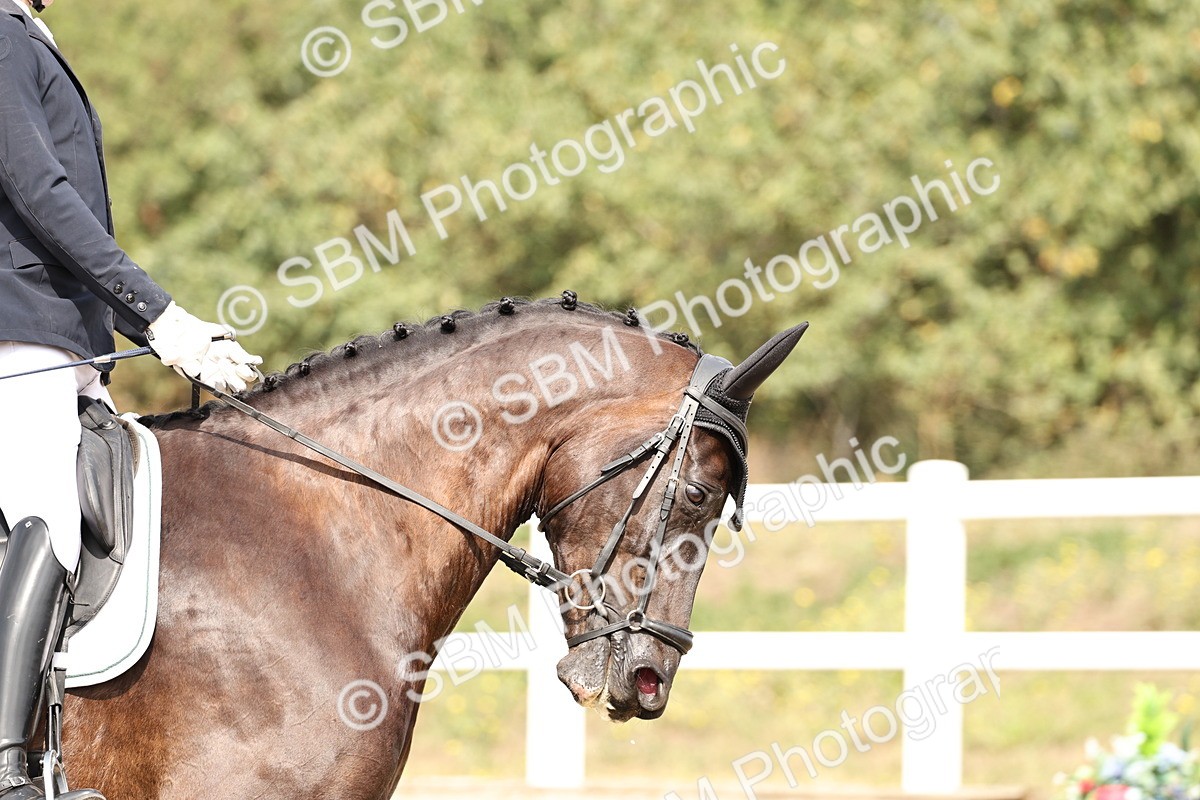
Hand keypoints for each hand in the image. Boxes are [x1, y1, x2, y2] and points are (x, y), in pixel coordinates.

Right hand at [147, 302, 262, 392]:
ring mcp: (225, 361)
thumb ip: (174, 359)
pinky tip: (256, 360)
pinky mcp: (231, 349)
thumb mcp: (169, 352)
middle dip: (237, 382)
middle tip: (236, 376)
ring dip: (246, 372)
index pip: (218, 388)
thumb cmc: (171, 344)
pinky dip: (250, 359)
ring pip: (241, 373)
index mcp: (204, 377)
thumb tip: (193, 368)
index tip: (225, 383)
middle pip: (233, 383)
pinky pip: (244, 358)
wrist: (177, 327)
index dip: (224, 388)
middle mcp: (217, 372)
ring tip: (245, 369)